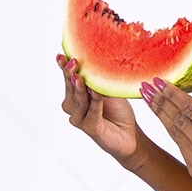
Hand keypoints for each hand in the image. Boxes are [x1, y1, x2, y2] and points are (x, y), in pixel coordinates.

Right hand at [57, 53, 141, 167]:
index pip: (68, 79)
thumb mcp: (109, 90)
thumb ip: (99, 80)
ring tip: (80, 77)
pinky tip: (96, 92)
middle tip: (72, 62)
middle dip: (70, 75)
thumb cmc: (119, 111)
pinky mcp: (90, 128)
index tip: (60, 55)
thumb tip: (94, 61)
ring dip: (80, 88)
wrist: (130, 134)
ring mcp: (80, 119)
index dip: (63, 68)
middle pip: (70, 88)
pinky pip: (92, 112)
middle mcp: (74, 107)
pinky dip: (95, 102)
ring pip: (79, 101)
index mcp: (77, 96)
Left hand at [143, 77, 191, 190]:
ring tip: (149, 99)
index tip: (160, 82)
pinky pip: (179, 145)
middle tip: (147, 87)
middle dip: (160, 101)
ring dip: (160, 114)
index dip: (173, 94)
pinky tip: (163, 117)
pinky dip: (170, 129)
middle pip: (179, 120)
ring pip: (174, 133)